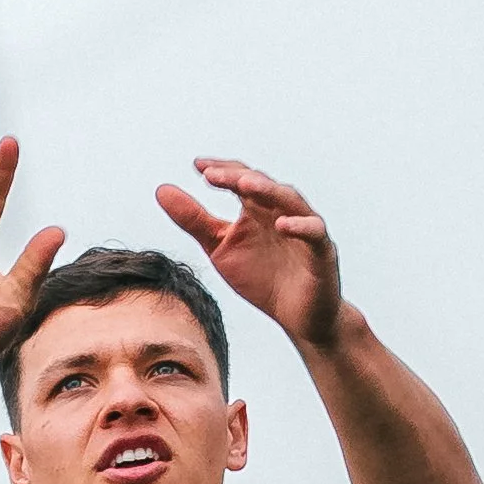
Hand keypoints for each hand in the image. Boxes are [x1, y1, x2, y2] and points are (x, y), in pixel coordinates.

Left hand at [156, 160, 342, 347]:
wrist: (298, 318)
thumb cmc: (262, 278)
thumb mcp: (220, 248)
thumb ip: (194, 220)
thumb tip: (161, 189)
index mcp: (257, 208)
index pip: (240, 179)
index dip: (221, 171)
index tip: (197, 166)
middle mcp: (281, 211)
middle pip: (262, 185)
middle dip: (238, 178)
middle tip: (212, 175)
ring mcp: (304, 229)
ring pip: (290, 201)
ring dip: (268, 191)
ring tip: (244, 185)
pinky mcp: (322, 251)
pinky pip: (314, 232)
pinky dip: (300, 226)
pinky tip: (282, 225)